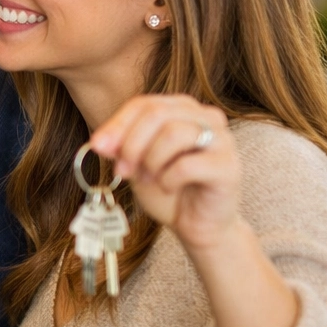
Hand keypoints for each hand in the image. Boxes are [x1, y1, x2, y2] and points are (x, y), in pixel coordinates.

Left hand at [89, 95, 236, 251]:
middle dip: (131, 144)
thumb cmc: (168, 187)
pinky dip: (168, 179)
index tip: (98, 147)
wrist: (197, 223)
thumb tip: (99, 142)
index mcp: (183, 108)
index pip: (143, 104)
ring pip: (173, 134)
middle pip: (157, 114)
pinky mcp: (228, 167)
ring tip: (149, 179)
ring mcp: (222, 140)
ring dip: (150, 161)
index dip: (116, 125)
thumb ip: (120, 148)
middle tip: (122, 170)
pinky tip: (169, 187)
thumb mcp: (136, 163)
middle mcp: (206, 117)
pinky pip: (187, 165)